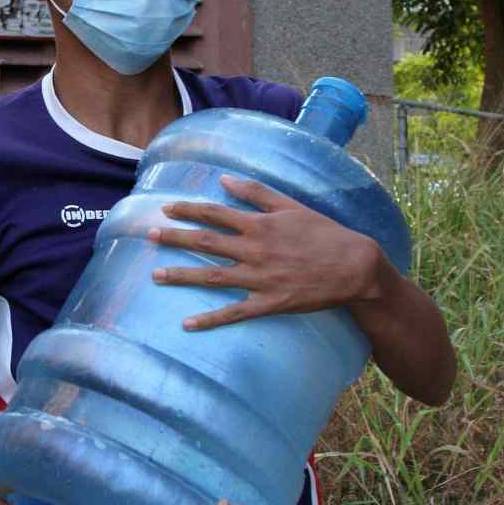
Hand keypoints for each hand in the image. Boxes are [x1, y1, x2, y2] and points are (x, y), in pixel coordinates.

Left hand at [149, 175, 385, 330]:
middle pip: (206, 243)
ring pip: (213, 277)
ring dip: (182, 276)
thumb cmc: (325, 233)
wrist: (354, 267)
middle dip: (175, 239)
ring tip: (155, 277)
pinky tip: (188, 325)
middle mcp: (254, 250)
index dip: (189, 210)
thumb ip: (256, 192)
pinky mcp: (269, 303)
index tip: (166, 209)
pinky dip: (210, 320)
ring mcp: (260, 278)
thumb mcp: (292, 205)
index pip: (215, 214)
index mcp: (259, 224)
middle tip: (149, 237)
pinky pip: (234, 313)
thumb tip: (224, 180)